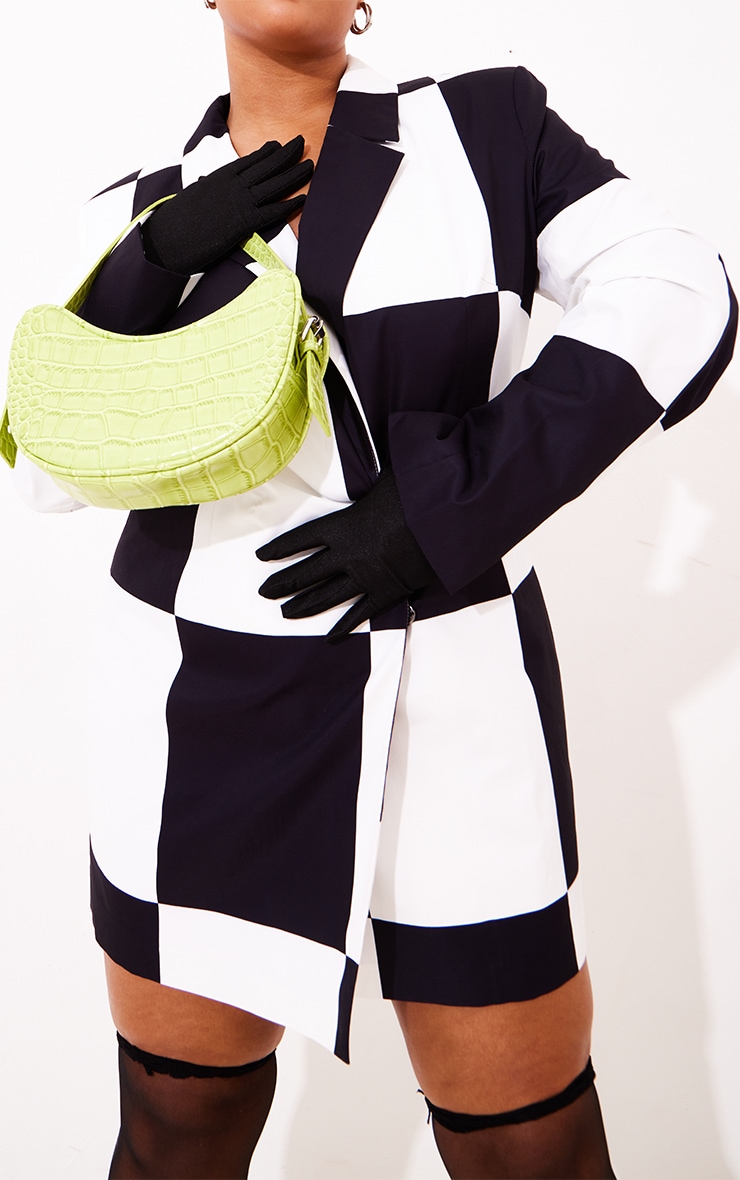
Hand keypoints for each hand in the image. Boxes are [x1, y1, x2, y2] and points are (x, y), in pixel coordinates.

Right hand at [141, 137, 313, 273]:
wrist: (171, 236)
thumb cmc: (178, 219)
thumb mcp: (194, 196)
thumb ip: (205, 188)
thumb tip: (204, 183)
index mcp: (220, 177)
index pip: (249, 160)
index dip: (267, 152)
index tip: (278, 145)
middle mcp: (233, 185)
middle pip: (266, 166)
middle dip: (286, 153)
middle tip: (301, 142)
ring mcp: (240, 202)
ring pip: (274, 184)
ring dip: (294, 174)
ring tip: (310, 165)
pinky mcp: (245, 222)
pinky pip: (272, 211)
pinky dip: (288, 204)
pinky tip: (302, 198)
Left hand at [256, 468, 434, 642]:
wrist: (442, 524)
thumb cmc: (415, 494)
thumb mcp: (386, 477)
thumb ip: (371, 478)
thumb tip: (371, 455)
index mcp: (342, 525)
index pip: (300, 539)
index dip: (280, 548)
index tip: (263, 556)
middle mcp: (346, 555)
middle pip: (306, 573)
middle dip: (282, 583)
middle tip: (265, 592)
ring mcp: (364, 577)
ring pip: (326, 597)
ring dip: (304, 606)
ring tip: (286, 613)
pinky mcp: (385, 593)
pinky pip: (360, 614)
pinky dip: (345, 626)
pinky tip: (331, 637)